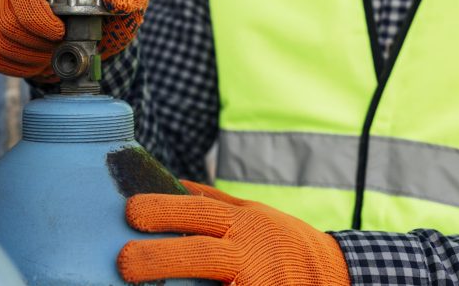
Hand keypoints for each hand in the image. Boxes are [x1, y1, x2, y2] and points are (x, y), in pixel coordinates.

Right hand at [0, 0, 151, 81]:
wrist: (96, 33)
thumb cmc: (110, 9)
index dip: (36, 13)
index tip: (60, 33)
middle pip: (7, 17)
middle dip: (38, 43)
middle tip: (62, 48)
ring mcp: (0, 2)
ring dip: (31, 57)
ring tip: (54, 55)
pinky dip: (20, 66)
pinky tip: (40, 62)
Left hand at [118, 180, 349, 285]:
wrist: (335, 277)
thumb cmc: (284, 241)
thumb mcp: (253, 212)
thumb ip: (212, 200)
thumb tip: (172, 182)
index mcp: (244, 223)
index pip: (199, 211)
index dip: (164, 209)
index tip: (130, 211)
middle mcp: (249, 255)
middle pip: (200, 253)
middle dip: (159, 258)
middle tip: (123, 261)